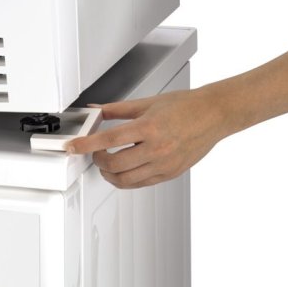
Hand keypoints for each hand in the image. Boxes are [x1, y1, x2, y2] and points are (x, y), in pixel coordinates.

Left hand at [66, 87, 227, 188]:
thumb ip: (117, 109)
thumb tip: (96, 110)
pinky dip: (126, 179)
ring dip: (109, 174)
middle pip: (114, 164)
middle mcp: (156, 149)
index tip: (73, 147)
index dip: (86, 145)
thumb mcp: (147, 103)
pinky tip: (125, 169)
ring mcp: (164, 164)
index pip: (108, 140)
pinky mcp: (170, 174)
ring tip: (107, 163)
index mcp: (149, 127)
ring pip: (125, 180)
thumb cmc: (186, 106)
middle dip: (97, 160)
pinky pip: (141, 184)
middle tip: (95, 152)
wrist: (214, 115)